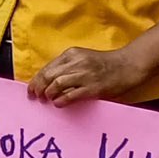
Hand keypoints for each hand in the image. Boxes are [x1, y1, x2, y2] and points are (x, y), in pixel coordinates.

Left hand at [28, 46, 147, 107]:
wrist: (127, 65)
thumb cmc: (104, 63)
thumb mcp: (82, 58)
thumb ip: (66, 66)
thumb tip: (47, 80)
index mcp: (71, 54)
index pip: (47, 68)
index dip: (35, 80)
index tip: (30, 89)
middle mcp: (76, 63)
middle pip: (48, 76)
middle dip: (38, 88)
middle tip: (35, 97)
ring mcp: (84, 75)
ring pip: (56, 85)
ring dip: (48, 94)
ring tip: (48, 100)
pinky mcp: (92, 88)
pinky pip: (70, 96)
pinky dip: (60, 101)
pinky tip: (58, 104)